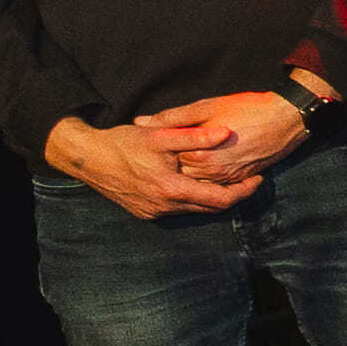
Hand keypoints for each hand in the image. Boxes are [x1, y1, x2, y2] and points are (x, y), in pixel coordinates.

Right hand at [47, 116, 243, 220]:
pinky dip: (192, 199)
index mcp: (171, 190)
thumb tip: (227, 132)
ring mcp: (153, 213)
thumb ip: (195, 136)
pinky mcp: (144, 213)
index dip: (243, 191)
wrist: (87, 158)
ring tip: (227, 181)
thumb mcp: (160, 136)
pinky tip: (197, 184)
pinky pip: (176, 209)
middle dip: (232, 195)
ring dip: (211, 198)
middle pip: (210, 209)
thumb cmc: (124, 143)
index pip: (221, 200)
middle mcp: (164, 207)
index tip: (258, 179)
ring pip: (194, 210)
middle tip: (249, 179)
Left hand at [133, 89, 311, 185]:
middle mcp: (212, 173)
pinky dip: (205, 175)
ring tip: (179, 158)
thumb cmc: (248, 109)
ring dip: (187, 171)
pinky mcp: (240, 179)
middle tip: (161, 152)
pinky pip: (215, 183)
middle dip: (169, 163)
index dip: (157, 150)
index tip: (150, 142)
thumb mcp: (206, 107)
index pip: (167, 159)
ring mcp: (227, 178)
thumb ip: (172, 117)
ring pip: (197, 181)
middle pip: (180, 173)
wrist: (288, 120)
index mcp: (199, 155)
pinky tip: (202, 162)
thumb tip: (141, 121)